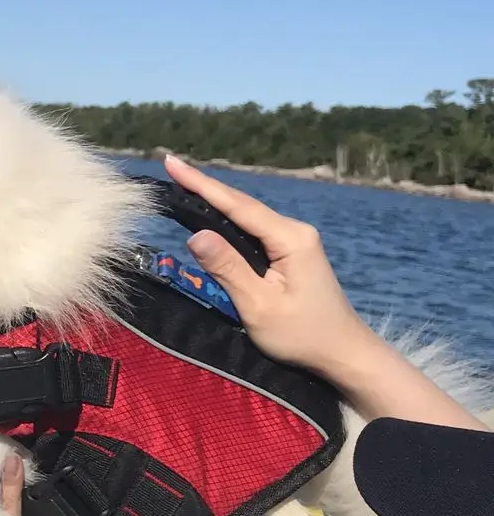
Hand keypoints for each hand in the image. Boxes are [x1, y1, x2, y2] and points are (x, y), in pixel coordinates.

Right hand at [162, 154, 371, 379]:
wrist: (342, 353)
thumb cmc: (302, 335)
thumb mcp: (259, 306)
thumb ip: (228, 268)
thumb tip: (195, 235)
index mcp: (291, 238)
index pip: (238, 206)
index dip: (202, 184)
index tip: (173, 163)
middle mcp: (295, 231)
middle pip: (243, 205)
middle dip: (205, 188)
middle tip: (171, 168)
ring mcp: (296, 240)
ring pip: (249, 217)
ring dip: (216, 203)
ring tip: (183, 186)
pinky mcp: (292, 253)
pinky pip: (255, 232)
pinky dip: (230, 222)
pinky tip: (212, 217)